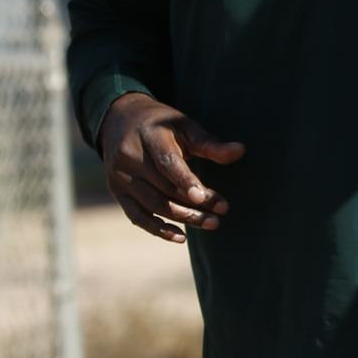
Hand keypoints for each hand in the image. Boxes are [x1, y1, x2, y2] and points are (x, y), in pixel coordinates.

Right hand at [99, 93, 245, 242]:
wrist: (120, 120)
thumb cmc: (162, 124)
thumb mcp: (184, 125)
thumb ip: (210, 143)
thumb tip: (241, 151)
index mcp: (148, 136)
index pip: (167, 162)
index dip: (185, 181)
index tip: (204, 197)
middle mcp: (130, 158)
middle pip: (164, 188)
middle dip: (195, 203)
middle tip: (222, 211)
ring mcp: (119, 177)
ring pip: (153, 205)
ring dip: (183, 218)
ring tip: (212, 223)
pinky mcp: (117, 192)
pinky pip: (137, 216)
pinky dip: (158, 229)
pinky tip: (181, 238)